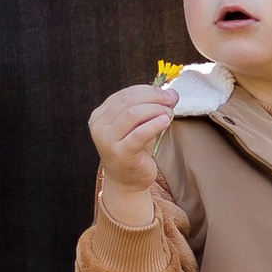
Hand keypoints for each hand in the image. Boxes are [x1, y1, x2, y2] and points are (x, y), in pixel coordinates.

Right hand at [87, 81, 177, 220]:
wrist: (127, 181)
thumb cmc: (134, 150)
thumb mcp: (137, 125)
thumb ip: (148, 108)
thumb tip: (171, 93)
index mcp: (100, 115)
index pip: (125, 94)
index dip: (148, 90)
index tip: (167, 93)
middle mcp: (99, 126)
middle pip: (129, 102)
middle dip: (154, 97)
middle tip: (171, 101)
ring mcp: (106, 140)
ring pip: (132, 114)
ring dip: (155, 110)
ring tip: (169, 113)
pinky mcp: (119, 153)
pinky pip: (139, 134)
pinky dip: (154, 125)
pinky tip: (166, 121)